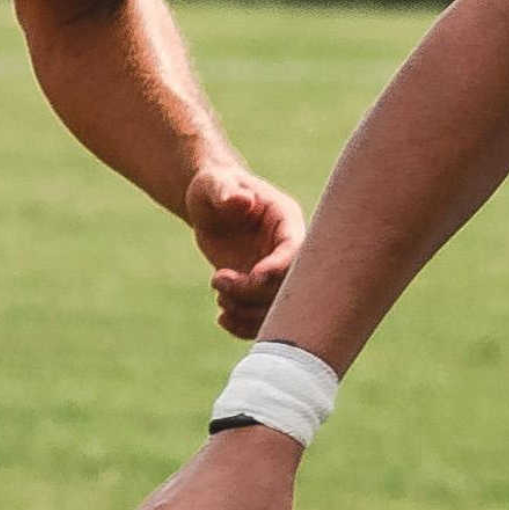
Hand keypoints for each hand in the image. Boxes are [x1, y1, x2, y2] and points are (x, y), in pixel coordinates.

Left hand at [182, 166, 303, 338]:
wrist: (212, 203)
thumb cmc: (215, 186)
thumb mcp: (216, 183)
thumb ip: (227, 191)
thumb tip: (241, 199)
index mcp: (286, 222)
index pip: (296, 250)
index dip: (279, 267)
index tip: (252, 275)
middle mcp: (288, 250)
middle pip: (288, 285)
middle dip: (253, 292)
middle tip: (218, 279)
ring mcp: (276, 271)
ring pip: (277, 307)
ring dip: (246, 311)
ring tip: (219, 295)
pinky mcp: (261, 288)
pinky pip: (263, 317)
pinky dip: (245, 326)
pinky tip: (222, 317)